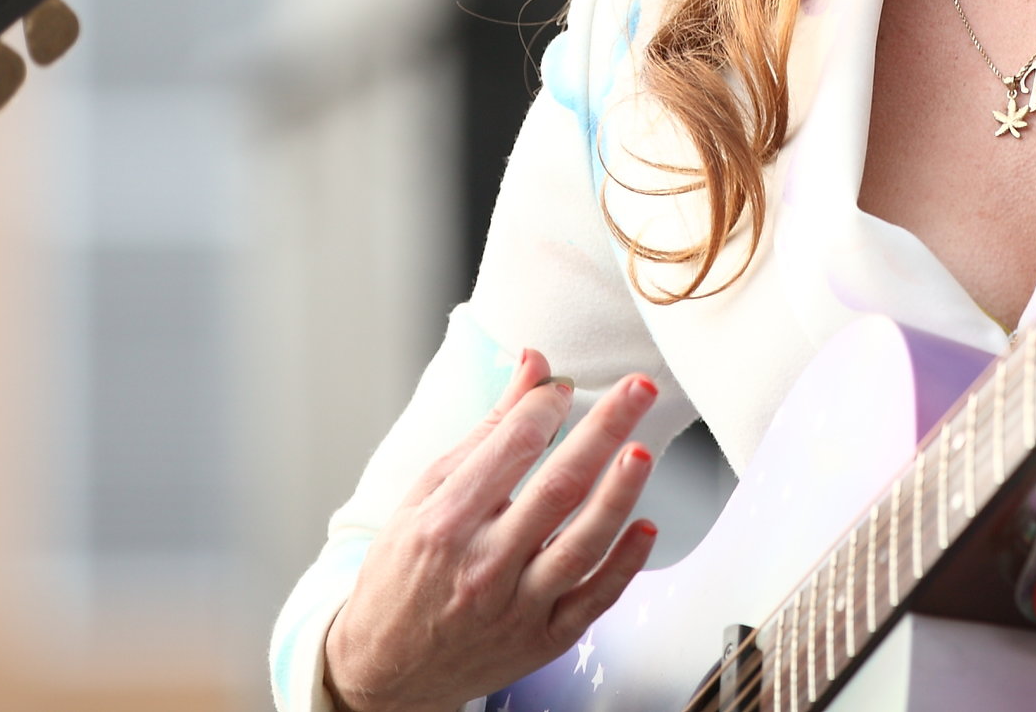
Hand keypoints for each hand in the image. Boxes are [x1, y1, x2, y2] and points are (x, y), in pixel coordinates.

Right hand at [322, 350, 661, 711]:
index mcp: (447, 522)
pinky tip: (646, 527)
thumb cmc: (403, 574)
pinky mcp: (543, 639)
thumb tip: (532, 367)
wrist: (388, 667)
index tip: (566, 384)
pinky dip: (625, 564)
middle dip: (604, 430)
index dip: (547, 407)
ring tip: (642, 451)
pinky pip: (595, 598)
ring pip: (582, 544)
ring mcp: (517, 606)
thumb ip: (487, 430)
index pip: (512, 449)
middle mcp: (484, 565)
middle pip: (558, 488)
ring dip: (619, 494)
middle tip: (639, 390)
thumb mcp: (425, 494)